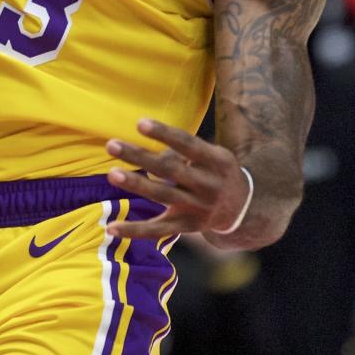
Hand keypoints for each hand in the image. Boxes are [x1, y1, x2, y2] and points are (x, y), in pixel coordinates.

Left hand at [105, 120, 250, 239]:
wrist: (243, 209)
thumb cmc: (217, 171)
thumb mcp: (213, 155)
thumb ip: (183, 151)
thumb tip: (147, 151)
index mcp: (217, 161)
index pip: (187, 144)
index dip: (164, 133)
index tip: (139, 123)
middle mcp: (209, 185)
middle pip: (170, 169)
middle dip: (140, 156)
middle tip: (111, 144)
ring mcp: (198, 208)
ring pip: (162, 195)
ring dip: (136, 184)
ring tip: (112, 174)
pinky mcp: (187, 226)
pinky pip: (158, 230)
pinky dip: (134, 230)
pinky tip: (111, 228)